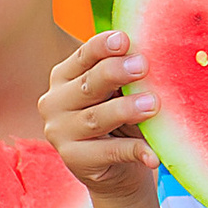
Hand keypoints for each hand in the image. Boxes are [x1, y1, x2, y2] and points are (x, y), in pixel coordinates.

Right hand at [42, 31, 165, 204]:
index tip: (124, 39)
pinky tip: (153, 155)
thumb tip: (149, 56)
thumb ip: (125, 76)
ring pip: (95, 118)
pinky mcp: (74, 160)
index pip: (82, 57)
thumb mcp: (118, 93)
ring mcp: (60, 133)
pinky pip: (109, 152)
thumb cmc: (119, 118)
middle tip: (142, 65)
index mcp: (64, 77)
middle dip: (115, 73)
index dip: (102, 46)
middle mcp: (55, 102)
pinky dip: (135, 152)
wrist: (117, 168)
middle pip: (88, 84)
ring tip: (152, 104)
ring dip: (125, 110)